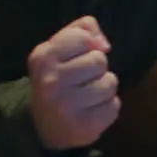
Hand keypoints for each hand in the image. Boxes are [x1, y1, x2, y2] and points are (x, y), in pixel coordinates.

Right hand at [27, 16, 119, 150]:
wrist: (43, 126)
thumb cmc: (58, 78)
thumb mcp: (59, 47)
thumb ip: (82, 30)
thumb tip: (104, 44)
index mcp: (42, 57)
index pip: (83, 37)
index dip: (86, 46)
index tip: (73, 58)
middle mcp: (51, 81)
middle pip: (99, 59)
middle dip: (95, 69)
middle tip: (79, 81)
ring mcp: (66, 106)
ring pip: (110, 82)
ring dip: (103, 88)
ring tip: (85, 96)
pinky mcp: (84, 126)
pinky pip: (114, 105)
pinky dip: (107, 107)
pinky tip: (90, 111)